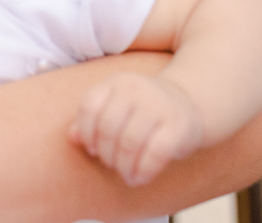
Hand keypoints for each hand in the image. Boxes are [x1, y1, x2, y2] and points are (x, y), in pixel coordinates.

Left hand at [69, 73, 203, 186]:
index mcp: (117, 82)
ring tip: (125, 174)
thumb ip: (92, 120)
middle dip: (105, 154)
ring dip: (123, 166)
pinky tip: (139, 178)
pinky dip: (142, 171)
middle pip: (108, 128)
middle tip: (111, 164)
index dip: (86, 132)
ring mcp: (159, 105)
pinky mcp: (178, 126)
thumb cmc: (143, 112)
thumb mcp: (116, 107)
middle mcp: (137, 89)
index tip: (92, 149)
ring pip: (129, 143)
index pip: (89, 106)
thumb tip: (73, 138)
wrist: (188, 105)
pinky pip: (154, 154)